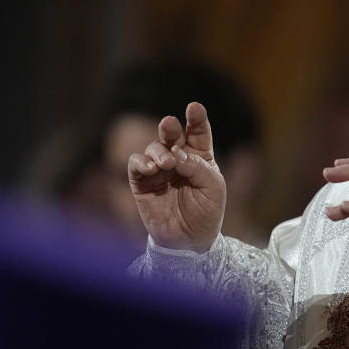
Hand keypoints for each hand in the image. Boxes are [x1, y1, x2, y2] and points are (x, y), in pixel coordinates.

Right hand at [126, 102, 225, 251]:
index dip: (196, 117)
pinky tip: (151, 168)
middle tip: (169, 124)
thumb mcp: (213, 187)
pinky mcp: (141, 183)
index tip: (194, 107)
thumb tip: (175, 154)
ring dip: (158, 151)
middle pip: (172, 134)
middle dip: (170, 126)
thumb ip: (197, 167)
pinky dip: (141, 162)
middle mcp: (178, 158)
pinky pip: (136, 164)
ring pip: (153, 148)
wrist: (189, 241)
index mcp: (199, 156)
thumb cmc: (207, 213)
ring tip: (165, 163)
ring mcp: (158, 169)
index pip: (198, 131)